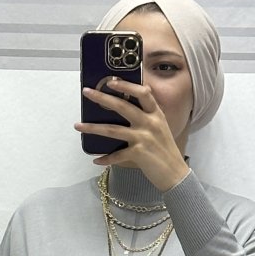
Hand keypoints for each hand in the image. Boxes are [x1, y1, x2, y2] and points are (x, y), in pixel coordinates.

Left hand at [74, 80, 190, 193]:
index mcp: (156, 114)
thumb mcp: (161, 128)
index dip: (126, 85)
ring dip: (93, 128)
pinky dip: (106, 159)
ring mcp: (143, 138)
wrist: (176, 174)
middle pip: (122, 106)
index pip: (142, 93)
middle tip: (87, 92)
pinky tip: (96, 160)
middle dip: (102, 98)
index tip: (111, 81)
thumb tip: (134, 102)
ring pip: (112, 130)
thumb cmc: (166, 151)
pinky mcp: (138, 154)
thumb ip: (149, 115)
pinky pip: (117, 155)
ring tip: (78, 126)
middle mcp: (149, 123)